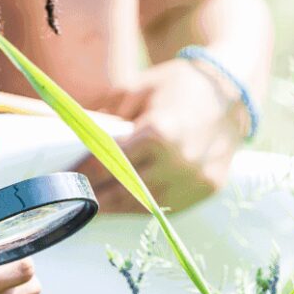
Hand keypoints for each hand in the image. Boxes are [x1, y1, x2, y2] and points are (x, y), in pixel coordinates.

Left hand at [74, 58, 245, 212]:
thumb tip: (79, 139)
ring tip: (90, 206)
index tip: (62, 177)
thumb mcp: (137, 90)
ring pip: (143, 205)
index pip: (108, 163)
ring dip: (114, 207)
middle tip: (69, 199)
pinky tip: (122, 204)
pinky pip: (167, 206)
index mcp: (159, 132)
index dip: (81, 174)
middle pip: (123, 190)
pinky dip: (141, 206)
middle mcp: (179, 161)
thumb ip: (107, 116)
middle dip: (93, 196)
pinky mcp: (208, 189)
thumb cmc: (178, 86)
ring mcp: (195, 179)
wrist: (231, 93)